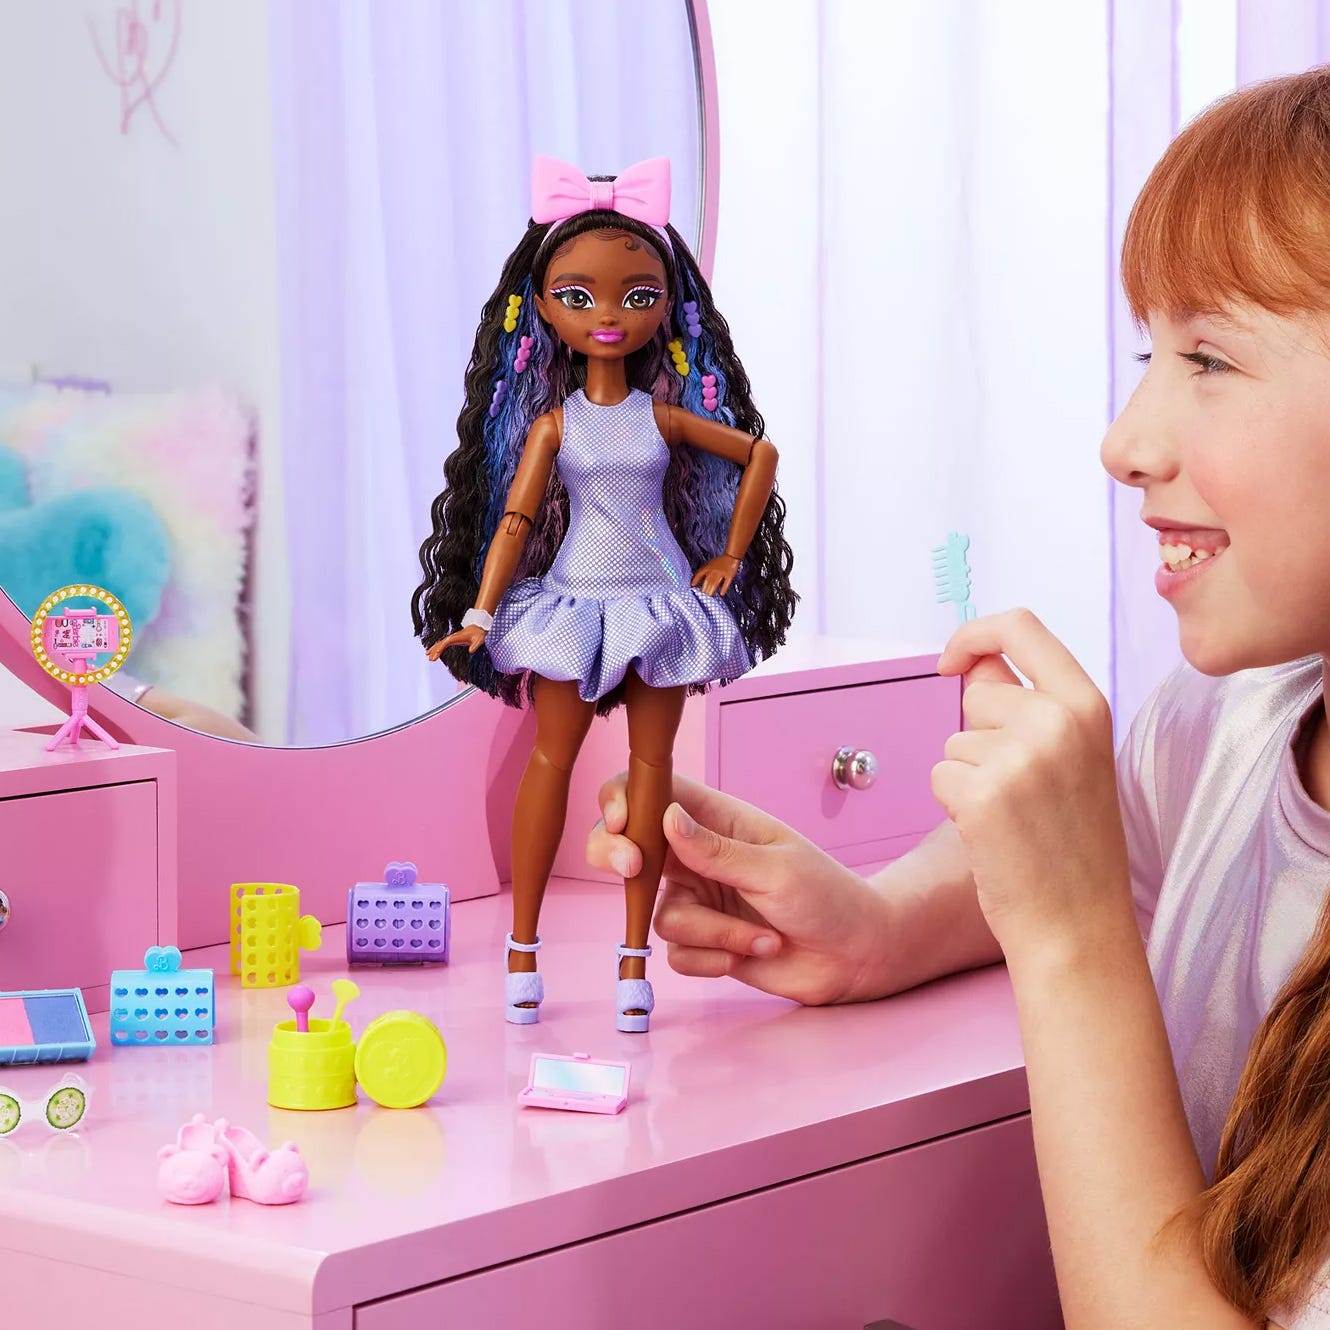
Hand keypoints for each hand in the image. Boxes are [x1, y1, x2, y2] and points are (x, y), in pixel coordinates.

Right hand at [426, 625, 486, 659]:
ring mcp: (452, 638)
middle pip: (441, 643)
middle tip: (430, 659)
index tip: (436, 654)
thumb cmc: (478, 633)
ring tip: (427, 655)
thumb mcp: (479, 640)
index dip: (440, 648)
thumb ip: (475, 645)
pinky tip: (434, 651)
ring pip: (440, 643)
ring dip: (434, 649)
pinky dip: (437, 647)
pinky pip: (442, 644)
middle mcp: (452, 637)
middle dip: (435, 650)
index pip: (446, 643)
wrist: (478, 626)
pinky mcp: (453, 639)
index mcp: (456, 637)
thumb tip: (471, 651)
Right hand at [586, 772, 892, 1004]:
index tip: (622, 823)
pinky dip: (714, 957)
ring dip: (714, 932)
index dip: (624, 798)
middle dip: (618, 857)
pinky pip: (678, 952)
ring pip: (662, 914)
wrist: (855, 956)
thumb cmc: (827, 896)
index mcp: (717, 819)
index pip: (656, 792)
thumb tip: (665, 818)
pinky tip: (754, 952)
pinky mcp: (704, 940)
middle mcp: (698, 855)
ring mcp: (698, 898)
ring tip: (763, 936)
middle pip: (628, 845)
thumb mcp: (776, 869)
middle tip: (633, 871)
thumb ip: (717, 850)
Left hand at [691, 554, 740, 596]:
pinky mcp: (729, 575)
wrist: (730, 556)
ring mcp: (722, 573)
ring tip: (709, 596)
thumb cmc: (719, 562)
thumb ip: (703, 571)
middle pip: (707, 581)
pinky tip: (721, 594)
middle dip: (704, 589)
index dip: (695, 579)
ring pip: (715, 583)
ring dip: (712, 590)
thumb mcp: (709, 564)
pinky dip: (724, 589)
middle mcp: (714, 570)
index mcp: (709, 567)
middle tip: (702, 595)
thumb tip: (696, 580)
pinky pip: (726, 583)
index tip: (692, 585)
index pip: (700, 573)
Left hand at [931, 608, 1130, 956]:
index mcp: (1088, 704)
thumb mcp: (1073, 757)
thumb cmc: (1071, 844)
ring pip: (954, 740)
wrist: (1079, 924)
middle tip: (1018, 791)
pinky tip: (991, 834)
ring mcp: (1020, 757)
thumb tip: (974, 665)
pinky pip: (939, 774)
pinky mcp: (980, 793)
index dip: (974, 634)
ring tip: (1013, 818)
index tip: (953, 661)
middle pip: (977, 695)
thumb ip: (1029, 705)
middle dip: (978, 736)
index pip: (1020, 625)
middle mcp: (1058, 720)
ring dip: (968, 775)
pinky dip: (952, 803)